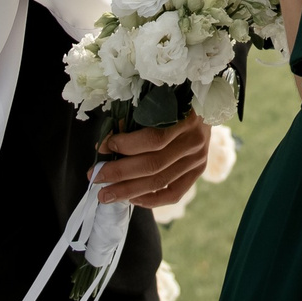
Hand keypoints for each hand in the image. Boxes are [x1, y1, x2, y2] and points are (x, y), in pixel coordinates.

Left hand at [90, 111, 212, 207]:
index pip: (154, 139)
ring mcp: (198, 160)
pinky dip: (151, 199)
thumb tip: (104, 146)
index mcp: (186, 118)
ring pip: (160, 181)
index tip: (104, 146)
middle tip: (95, 177)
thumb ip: (132, 121)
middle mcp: (194, 142)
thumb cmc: (174, 101)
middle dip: (119, 173)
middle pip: (153, 165)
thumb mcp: (156, 102)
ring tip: (105, 195)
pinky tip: (132, 199)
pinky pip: (174, 193)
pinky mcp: (197, 172)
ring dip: (128, 190)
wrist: (206, 106)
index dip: (126, 145)